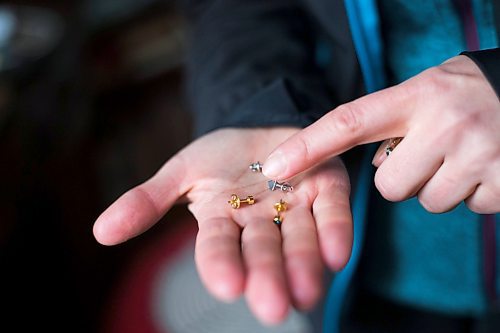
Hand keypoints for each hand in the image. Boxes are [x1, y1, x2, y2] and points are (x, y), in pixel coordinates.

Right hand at [93, 127, 352, 324]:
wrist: (261, 126)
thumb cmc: (219, 156)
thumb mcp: (180, 171)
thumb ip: (146, 201)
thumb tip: (100, 232)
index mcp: (222, 221)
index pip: (218, 247)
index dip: (220, 265)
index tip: (226, 286)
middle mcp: (260, 223)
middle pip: (263, 252)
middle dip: (267, 276)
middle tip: (272, 307)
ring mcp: (295, 208)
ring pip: (299, 239)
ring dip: (303, 264)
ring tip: (307, 291)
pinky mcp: (326, 190)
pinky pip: (332, 211)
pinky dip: (335, 230)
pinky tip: (338, 254)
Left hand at [263, 55, 499, 213]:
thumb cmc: (468, 92)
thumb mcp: (426, 91)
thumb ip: (390, 121)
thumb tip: (368, 167)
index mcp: (417, 96)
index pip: (349, 122)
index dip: (308, 146)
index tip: (274, 166)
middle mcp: (444, 123)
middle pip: (388, 186)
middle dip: (403, 176)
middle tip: (431, 149)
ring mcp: (478, 152)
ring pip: (427, 201)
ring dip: (439, 185)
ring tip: (462, 152)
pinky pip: (469, 206)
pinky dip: (473, 192)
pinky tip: (486, 163)